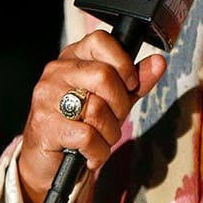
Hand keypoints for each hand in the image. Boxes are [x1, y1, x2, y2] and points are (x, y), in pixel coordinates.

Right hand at [16, 29, 166, 202]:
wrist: (49, 162)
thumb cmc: (83, 125)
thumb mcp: (114, 100)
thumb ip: (136, 81)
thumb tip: (158, 62)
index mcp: (73, 57)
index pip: (100, 40)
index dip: (123, 63)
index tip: (130, 84)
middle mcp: (56, 72)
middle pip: (103, 76)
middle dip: (120, 105)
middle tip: (114, 119)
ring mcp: (46, 98)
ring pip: (97, 109)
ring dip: (110, 133)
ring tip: (100, 138)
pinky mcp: (44, 125)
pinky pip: (87, 136)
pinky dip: (98, 151)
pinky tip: (90, 153)